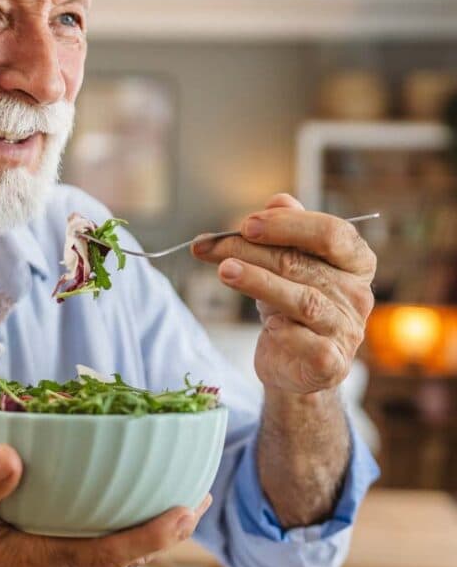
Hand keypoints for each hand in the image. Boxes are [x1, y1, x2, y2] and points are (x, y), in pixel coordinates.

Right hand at [0, 444, 211, 566]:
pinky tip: (108, 498)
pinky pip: (83, 544)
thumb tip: (14, 454)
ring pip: (104, 551)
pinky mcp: (29, 558)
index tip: (186, 512)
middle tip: (200, 496)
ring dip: (143, 529)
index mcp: (31, 560)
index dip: (150, 536)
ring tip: (172, 498)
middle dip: (164, 532)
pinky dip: (111, 524)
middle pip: (119, 556)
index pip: (105, 554)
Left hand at [192, 193, 375, 394]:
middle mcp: (357, 295)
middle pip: (301, 264)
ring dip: (258, 282)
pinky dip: (286, 332)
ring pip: (303, 301)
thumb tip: (278, 200)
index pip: (332, 234)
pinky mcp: (331, 363)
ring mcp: (347, 330)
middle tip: (210, 247)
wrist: (293, 366)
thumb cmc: (290, 309)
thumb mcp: (287, 267)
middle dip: (251, 251)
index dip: (288, 225)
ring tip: (224, 270)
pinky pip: (309, 343)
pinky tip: (268, 326)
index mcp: (355, 263)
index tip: (246, 224)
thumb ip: (285, 233)